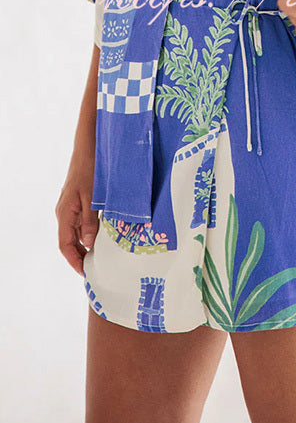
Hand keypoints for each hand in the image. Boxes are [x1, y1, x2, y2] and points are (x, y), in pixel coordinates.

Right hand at [55, 157, 97, 276]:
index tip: (85, 273)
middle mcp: (65, 213)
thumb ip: (89, 223)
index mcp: (65, 214)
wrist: (88, 149)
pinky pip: (82, 222)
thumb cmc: (89, 170)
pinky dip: (91, 231)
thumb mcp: (92, 198)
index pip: (65, 245)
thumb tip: (88, 245)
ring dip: (87, 244)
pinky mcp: (78, 201)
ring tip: (102, 255)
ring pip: (77, 232)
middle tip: (97, 267)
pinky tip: (103, 234)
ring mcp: (71, 207)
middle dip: (81, 256)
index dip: (74, 261)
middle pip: (70, 241)